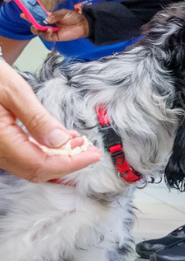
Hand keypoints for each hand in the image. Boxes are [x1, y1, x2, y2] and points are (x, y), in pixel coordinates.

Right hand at [0, 61, 100, 181]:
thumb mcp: (15, 91)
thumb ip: (37, 119)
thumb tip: (61, 142)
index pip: (40, 164)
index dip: (70, 164)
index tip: (94, 155)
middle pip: (34, 170)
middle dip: (66, 163)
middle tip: (91, 151)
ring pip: (28, 164)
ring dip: (56, 158)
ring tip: (79, 142)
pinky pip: (21, 155)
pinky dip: (43, 151)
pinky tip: (59, 140)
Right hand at [31, 9, 88, 41]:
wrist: (83, 24)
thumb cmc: (73, 17)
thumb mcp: (63, 13)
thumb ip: (54, 15)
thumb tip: (46, 19)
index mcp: (48, 17)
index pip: (37, 16)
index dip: (30, 15)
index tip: (23, 14)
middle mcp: (47, 24)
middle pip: (35, 24)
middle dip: (30, 22)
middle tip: (28, 19)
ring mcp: (50, 31)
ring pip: (38, 32)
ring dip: (36, 29)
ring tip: (37, 26)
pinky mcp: (54, 37)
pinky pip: (46, 36)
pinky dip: (46, 33)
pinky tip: (50, 29)